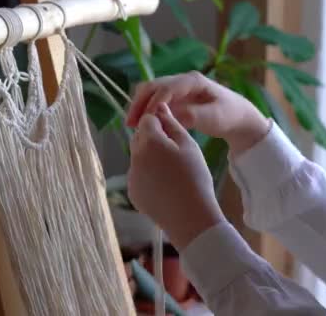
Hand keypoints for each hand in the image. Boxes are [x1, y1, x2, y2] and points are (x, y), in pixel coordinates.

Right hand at [126, 71, 270, 155]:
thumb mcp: (215, 118)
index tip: (146, 121)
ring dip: (139, 107)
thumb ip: (193, 116)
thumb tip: (169, 116)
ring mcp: (176, 89)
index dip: (153, 103)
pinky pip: (154, 102)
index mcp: (192, 81)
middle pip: (152, 86)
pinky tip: (141, 126)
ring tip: (132, 126)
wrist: (238, 117)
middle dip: (139, 103)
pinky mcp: (174, 99)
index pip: (166, 88)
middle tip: (130, 123)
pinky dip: (145, 112)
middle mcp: (181, 81)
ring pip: (150, 93)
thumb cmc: (229, 115)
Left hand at [127, 106, 224, 249]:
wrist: (190, 217)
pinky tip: (164, 185)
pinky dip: (147, 175)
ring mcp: (131, 175)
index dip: (160, 123)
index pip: (147, 120)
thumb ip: (171, 125)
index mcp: (149, 142)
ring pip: (137, 157)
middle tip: (174, 152)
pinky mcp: (132, 191)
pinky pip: (138, 175)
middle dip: (152, 139)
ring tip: (171, 171)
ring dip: (149, 157)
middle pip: (139, 137)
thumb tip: (160, 107)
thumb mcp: (189, 146)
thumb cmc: (194, 178)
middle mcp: (134, 156)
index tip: (173, 134)